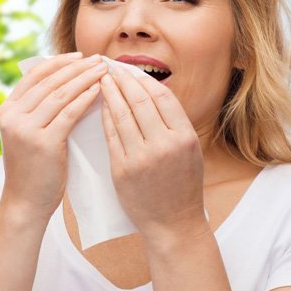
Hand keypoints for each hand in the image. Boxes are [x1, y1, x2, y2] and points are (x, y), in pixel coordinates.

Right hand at [0, 52, 106, 219]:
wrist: (25, 202)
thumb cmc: (32, 168)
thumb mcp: (26, 132)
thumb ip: (38, 110)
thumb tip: (66, 81)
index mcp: (7, 109)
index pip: (34, 75)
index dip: (58, 62)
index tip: (80, 55)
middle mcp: (12, 116)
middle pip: (49, 81)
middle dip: (76, 67)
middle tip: (99, 59)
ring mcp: (26, 129)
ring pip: (60, 94)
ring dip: (85, 78)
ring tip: (103, 70)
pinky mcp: (43, 142)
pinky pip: (69, 113)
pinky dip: (86, 98)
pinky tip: (99, 90)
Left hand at [99, 67, 207, 241]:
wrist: (173, 223)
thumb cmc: (182, 184)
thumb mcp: (190, 150)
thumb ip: (173, 123)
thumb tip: (151, 91)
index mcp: (184, 138)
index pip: (163, 97)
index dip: (144, 80)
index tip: (131, 69)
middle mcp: (164, 145)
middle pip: (140, 102)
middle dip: (124, 81)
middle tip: (111, 67)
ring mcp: (141, 158)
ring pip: (122, 116)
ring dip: (110, 94)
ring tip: (102, 80)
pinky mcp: (122, 169)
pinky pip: (110, 135)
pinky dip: (105, 117)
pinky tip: (100, 105)